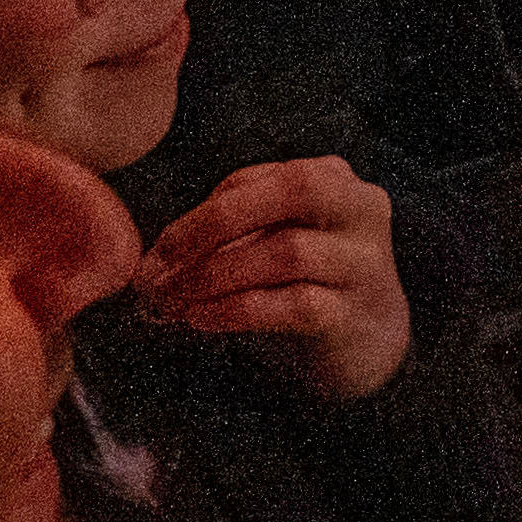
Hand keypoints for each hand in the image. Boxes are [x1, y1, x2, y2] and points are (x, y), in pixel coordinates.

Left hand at [134, 152, 415, 410]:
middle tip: (161, 266)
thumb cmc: (306, 284)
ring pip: (288, 252)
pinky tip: (203, 319)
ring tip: (175, 302)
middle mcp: (358, 208)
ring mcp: (364, 260)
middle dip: (214, 224)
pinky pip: (296, 304)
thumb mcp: (271, 244)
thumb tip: (153, 263)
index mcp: (331, 178)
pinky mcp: (357, 312)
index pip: (254, 181)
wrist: (368, 342)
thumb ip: (228, 238)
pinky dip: (239, 309)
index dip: (198, 214)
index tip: (157, 253)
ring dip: (217, 276)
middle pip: (291, 191)